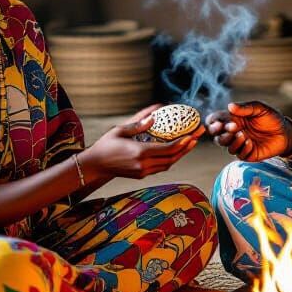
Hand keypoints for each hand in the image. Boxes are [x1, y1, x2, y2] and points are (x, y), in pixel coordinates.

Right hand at [82, 104, 202, 181]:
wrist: (95, 166)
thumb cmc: (106, 145)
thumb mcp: (120, 130)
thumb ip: (138, 124)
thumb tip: (154, 116)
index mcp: (139, 152)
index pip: (167, 149)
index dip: (182, 143)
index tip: (192, 135)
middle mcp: (143, 164)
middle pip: (172, 158)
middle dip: (186, 148)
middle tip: (197, 137)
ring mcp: (143, 171)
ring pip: (168, 164)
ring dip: (180, 154)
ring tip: (190, 143)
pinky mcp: (141, 175)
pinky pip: (161, 167)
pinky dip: (170, 159)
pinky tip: (175, 150)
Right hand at [205, 100, 291, 161]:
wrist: (285, 133)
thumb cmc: (271, 118)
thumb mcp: (260, 108)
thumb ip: (245, 107)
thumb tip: (230, 106)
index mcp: (232, 119)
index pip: (214, 122)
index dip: (213, 123)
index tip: (220, 123)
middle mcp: (233, 133)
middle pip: (217, 136)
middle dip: (222, 133)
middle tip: (233, 127)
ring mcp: (239, 144)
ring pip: (227, 147)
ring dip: (233, 141)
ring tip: (244, 135)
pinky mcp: (247, 154)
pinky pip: (239, 155)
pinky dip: (243, 149)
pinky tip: (251, 143)